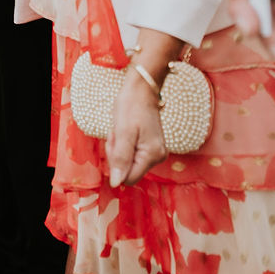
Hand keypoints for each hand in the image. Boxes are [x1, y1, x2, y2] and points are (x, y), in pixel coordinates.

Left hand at [106, 69, 168, 186]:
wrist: (141, 89)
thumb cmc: (131, 107)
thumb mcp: (122, 132)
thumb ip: (120, 158)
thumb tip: (116, 183)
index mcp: (152, 156)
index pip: (128, 178)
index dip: (116, 163)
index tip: (117, 142)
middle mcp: (157, 157)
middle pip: (127, 170)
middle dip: (117, 153)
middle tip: (118, 134)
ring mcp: (155, 153)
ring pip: (127, 162)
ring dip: (119, 147)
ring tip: (122, 130)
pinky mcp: (150, 147)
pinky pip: (131, 154)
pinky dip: (124, 144)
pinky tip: (126, 131)